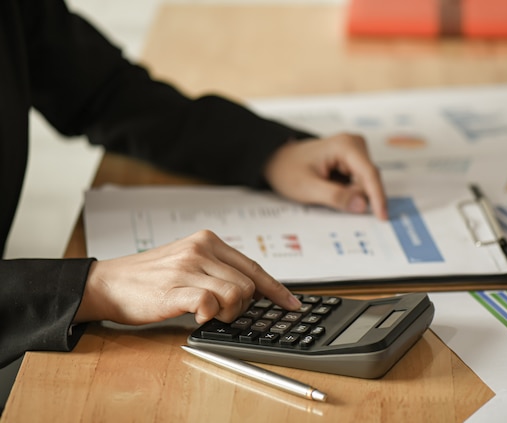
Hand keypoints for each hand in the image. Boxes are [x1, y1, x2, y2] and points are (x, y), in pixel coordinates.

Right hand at [74, 230, 300, 324]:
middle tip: (223, 312)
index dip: (276, 290)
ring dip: (227, 312)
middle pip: (248, 285)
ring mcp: (188, 267)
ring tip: (208, 313)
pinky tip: (194, 315)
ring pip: (235, 295)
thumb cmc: (151, 277)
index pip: (254, 267)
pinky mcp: (175, 288)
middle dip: (242, 307)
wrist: (109, 282)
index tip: (291, 304)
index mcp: (208, 241)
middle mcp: (201, 249)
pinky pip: (210, 304)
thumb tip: (252, 290)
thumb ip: (218, 269)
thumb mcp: (189, 261)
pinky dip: (208, 316)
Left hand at [264, 133, 387, 219]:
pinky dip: (348, 191)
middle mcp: (354, 144)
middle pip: (369, 180)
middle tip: (327, 195)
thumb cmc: (287, 170)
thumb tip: (363, 205)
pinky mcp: (352, 161)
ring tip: (324, 189)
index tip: (382, 217)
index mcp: (345, 146)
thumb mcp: (308, 188)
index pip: (370, 174)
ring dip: (350, 194)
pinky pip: (359, 182)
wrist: (275, 160)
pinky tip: (330, 187)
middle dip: (355, 195)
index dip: (377, 197)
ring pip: (366, 183)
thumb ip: (336, 197)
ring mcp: (354, 152)